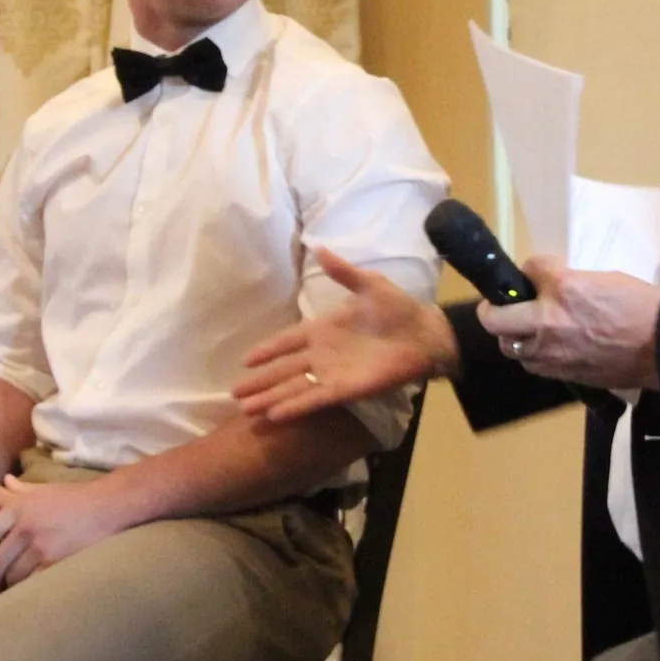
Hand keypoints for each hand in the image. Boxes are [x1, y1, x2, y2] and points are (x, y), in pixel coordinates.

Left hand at [0, 475, 126, 592]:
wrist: (108, 506)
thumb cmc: (75, 498)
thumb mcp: (43, 489)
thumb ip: (19, 490)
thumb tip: (4, 481)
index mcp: (15, 509)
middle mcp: (23, 527)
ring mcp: (39, 545)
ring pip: (10, 576)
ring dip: (7, 587)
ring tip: (7, 591)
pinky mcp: (55, 561)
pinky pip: (30, 582)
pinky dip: (26, 589)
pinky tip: (27, 591)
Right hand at [236, 249, 457, 421]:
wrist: (425, 334)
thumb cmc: (398, 308)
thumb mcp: (368, 284)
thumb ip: (342, 271)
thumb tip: (318, 246)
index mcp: (323, 328)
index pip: (287, 340)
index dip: (267, 350)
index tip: (245, 360)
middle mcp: (322, 354)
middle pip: (284, 369)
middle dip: (260, 381)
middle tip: (234, 393)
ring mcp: (332, 373)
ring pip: (294, 387)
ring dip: (270, 398)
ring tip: (246, 410)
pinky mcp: (346, 389)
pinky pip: (315, 399)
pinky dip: (294, 406)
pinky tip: (274, 414)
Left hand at [481, 258, 659, 390]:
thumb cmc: (640, 307)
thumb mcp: (605, 277)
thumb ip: (571, 280)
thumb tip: (552, 281)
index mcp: (563, 288)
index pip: (529, 269)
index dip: (532, 270)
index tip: (537, 273)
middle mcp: (548, 321)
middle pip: (494, 317)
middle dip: (494, 309)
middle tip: (502, 305)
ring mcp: (551, 351)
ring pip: (508, 346)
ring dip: (513, 335)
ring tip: (526, 329)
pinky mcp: (561, 373)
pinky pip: (532, 363)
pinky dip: (533, 354)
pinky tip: (546, 347)